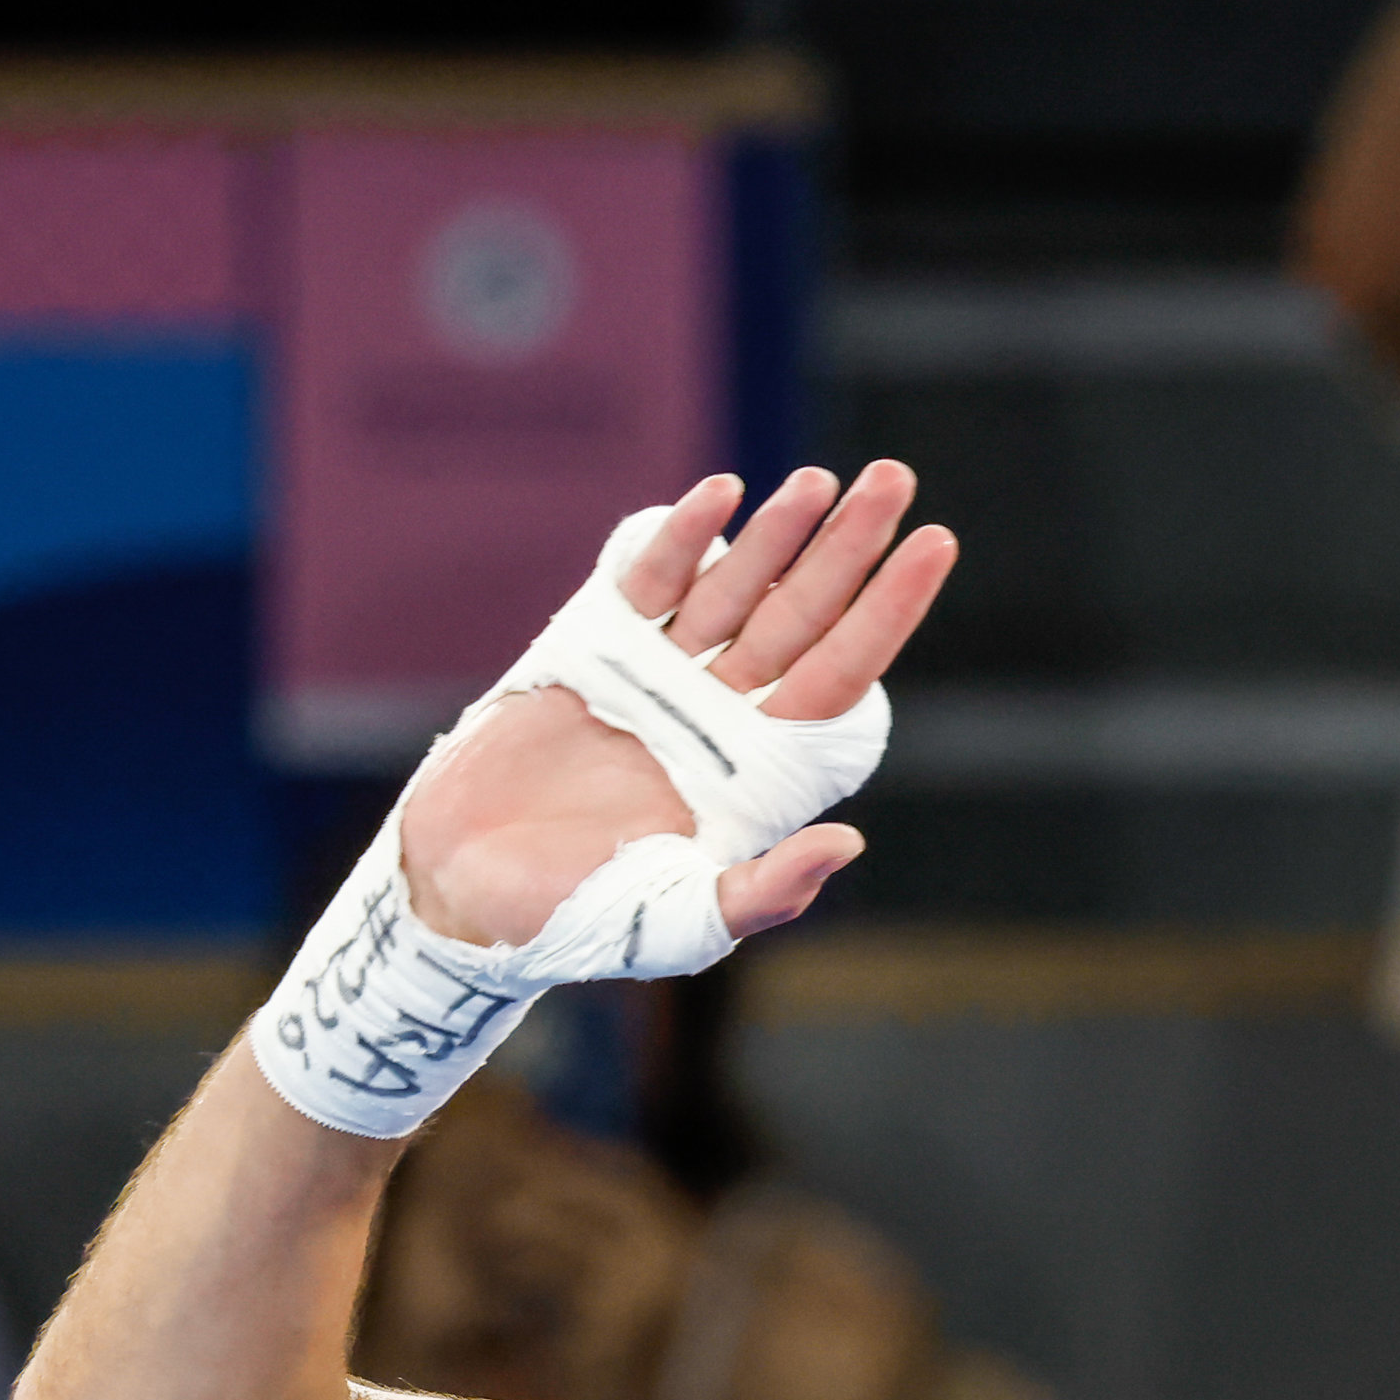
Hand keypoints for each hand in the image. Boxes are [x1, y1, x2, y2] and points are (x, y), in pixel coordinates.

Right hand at [398, 461, 955, 949]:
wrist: (464, 891)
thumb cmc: (578, 920)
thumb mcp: (684, 922)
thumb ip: (767, 890)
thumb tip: (848, 846)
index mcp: (758, 768)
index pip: (841, 673)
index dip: (886, 610)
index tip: (936, 544)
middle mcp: (722, 714)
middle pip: (803, 614)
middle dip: (850, 547)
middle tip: (895, 477)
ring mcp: (661, 677)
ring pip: (737, 588)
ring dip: (781, 531)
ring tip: (825, 479)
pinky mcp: (591, 651)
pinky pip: (651, 582)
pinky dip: (683, 539)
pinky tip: (724, 494)